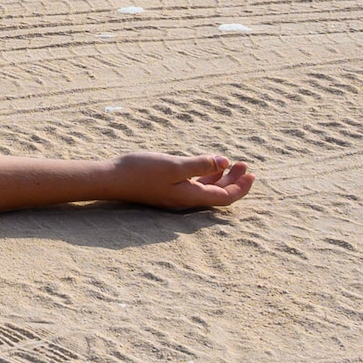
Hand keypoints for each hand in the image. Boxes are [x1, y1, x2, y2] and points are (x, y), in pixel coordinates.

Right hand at [112, 152, 254, 210]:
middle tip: (244, 165)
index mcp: (191, 196)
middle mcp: (186, 199)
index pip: (225, 197)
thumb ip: (200, 164)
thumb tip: (226, 163)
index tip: (251, 173)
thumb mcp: (174, 165)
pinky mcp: (165, 188)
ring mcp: (175, 194)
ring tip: (230, 163)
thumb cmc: (141, 171)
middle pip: (218, 193)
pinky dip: (204, 175)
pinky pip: (193, 184)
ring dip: (220, 176)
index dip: (241, 187)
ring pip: (206, 188)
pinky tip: (203, 165)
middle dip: (234, 180)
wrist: (111, 179)